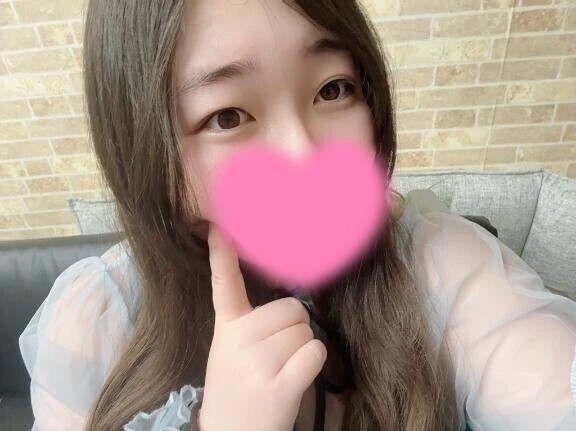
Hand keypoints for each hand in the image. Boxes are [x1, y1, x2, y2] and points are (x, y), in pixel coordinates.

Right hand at [198, 225, 326, 430]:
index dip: (223, 253)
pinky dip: (312, 364)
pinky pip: (315, 352)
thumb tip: (291, 302)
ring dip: (302, 348)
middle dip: (294, 328)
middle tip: (277, 355)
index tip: (219, 226)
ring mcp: (257, 363)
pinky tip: (293, 379)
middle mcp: (239, 340)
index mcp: (227, 328)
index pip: (223, 283)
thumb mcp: (231, 350)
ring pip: (306, 331)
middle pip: (293, 308)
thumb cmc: (238, 388)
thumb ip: (250, 323)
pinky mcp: (278, 386)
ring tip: (280, 370)